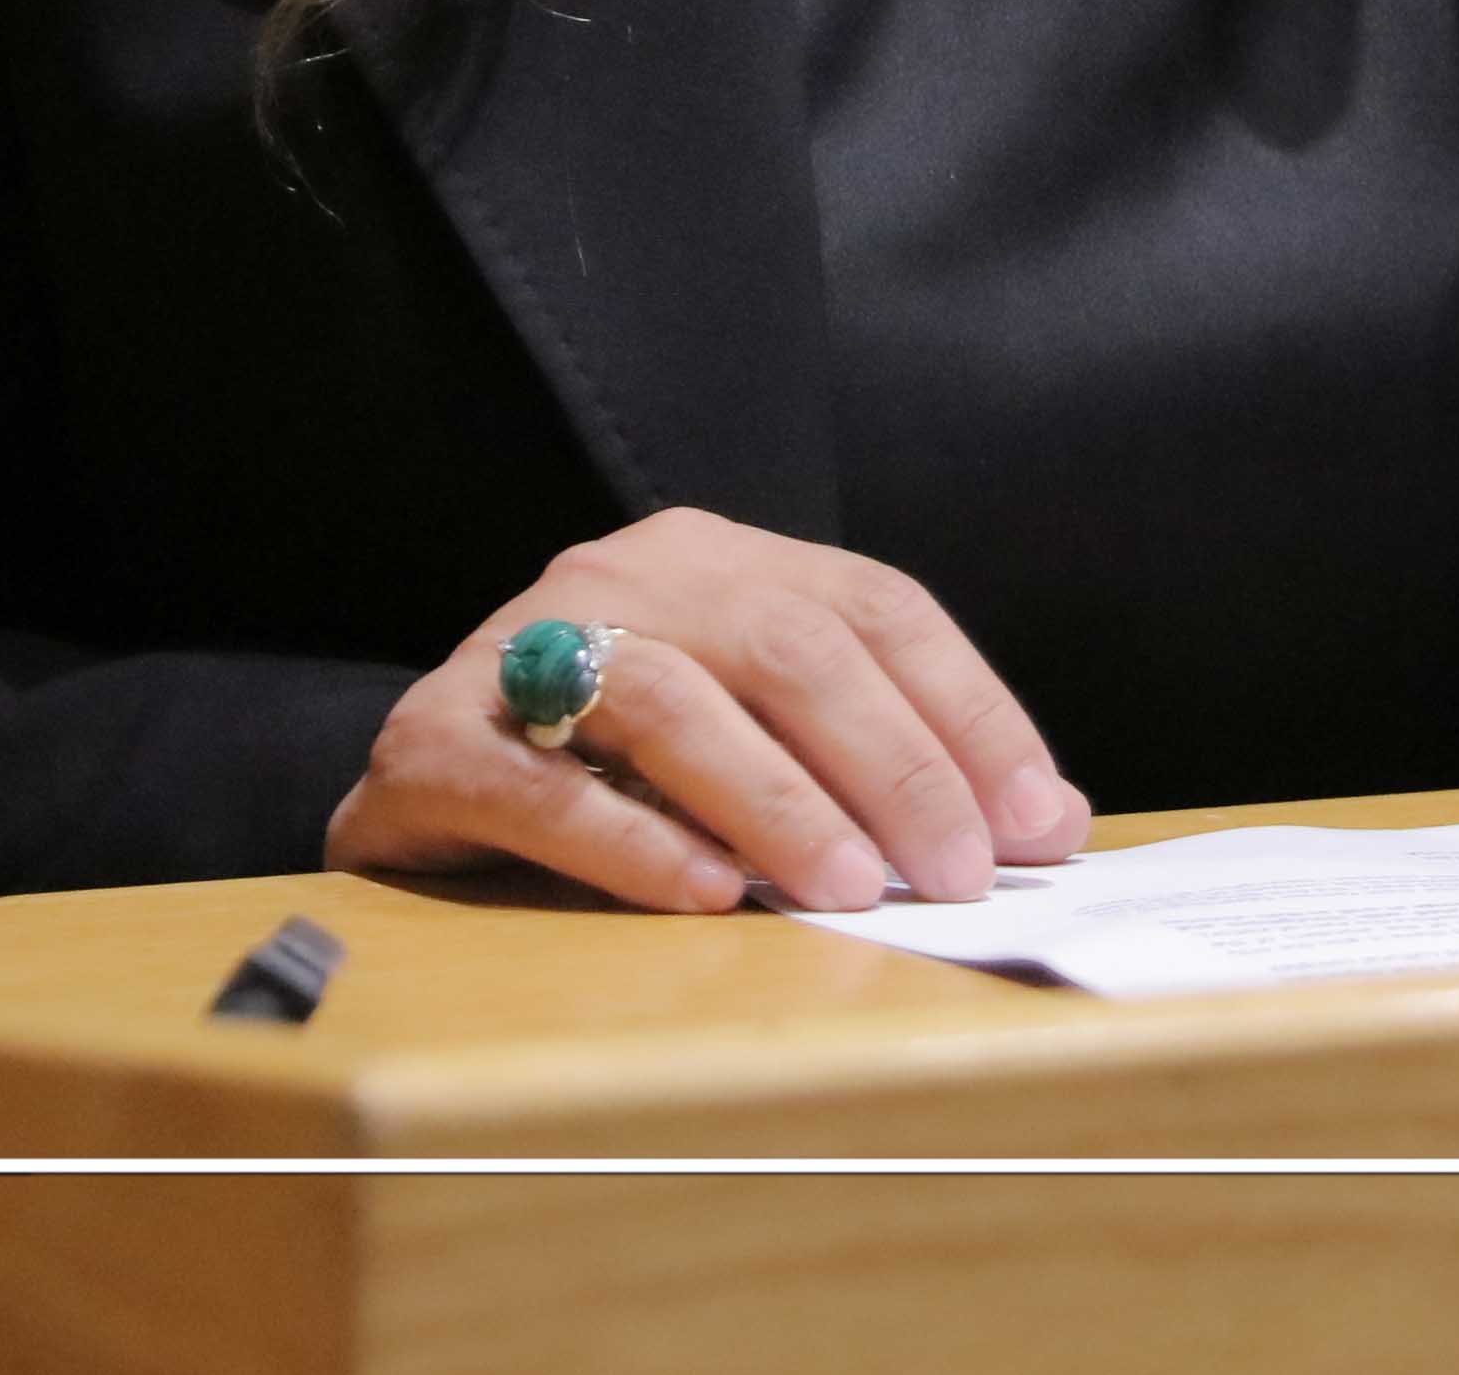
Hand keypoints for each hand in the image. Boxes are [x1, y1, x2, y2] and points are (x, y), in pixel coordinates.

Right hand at [326, 507, 1094, 913]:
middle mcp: (625, 576)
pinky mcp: (436, 742)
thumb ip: (874, 759)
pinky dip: (635, 844)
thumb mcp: (754, 736)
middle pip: (787, 646)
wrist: (418, 787)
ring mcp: (518, 647)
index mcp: (718, 558)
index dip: (969, 712)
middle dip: (893, 765)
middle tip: (956, 873)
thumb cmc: (616, 774)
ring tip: (849, 892)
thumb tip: (1041, 824)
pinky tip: (708, 899)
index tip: (1040, 821)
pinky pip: (545, 788)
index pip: (876, 608)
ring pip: (672, 702)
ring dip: (779, 803)